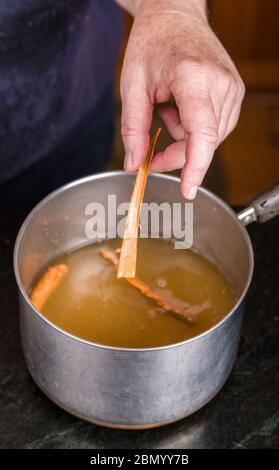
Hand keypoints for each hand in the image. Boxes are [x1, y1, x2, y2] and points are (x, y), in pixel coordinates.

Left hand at [119, 0, 244, 198]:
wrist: (175, 15)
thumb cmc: (152, 42)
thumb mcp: (132, 85)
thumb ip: (133, 129)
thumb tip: (134, 164)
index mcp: (194, 78)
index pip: (202, 133)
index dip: (196, 166)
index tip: (187, 190)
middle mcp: (220, 84)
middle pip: (204, 142)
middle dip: (176, 154)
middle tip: (150, 151)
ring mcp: (232, 88)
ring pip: (210, 139)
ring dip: (185, 138)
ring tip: (167, 109)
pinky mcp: (234, 92)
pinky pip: (215, 127)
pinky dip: (194, 127)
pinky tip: (180, 107)